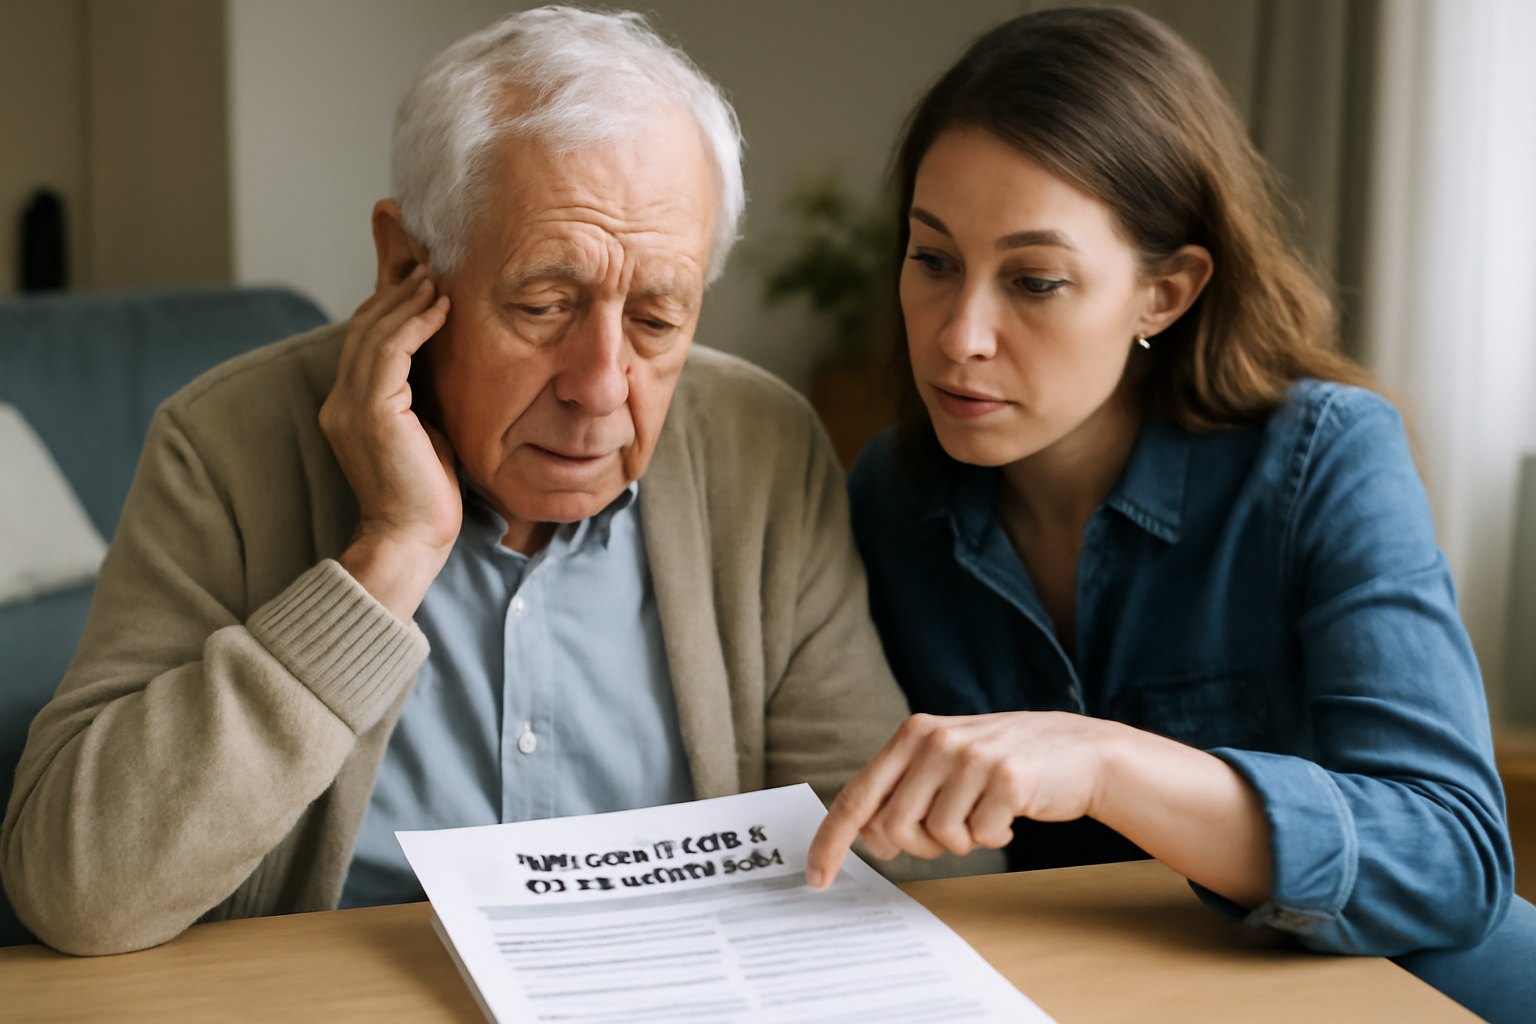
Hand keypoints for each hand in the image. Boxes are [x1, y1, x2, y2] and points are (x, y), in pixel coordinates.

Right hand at [319, 266, 458, 619]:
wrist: (412, 538)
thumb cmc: (427, 491)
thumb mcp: (426, 427)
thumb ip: (422, 391)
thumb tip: (443, 358)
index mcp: (350, 403)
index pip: (365, 337)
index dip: (389, 300)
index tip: (417, 270)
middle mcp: (341, 400)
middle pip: (363, 325)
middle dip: (394, 286)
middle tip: (426, 256)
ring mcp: (350, 406)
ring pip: (372, 332)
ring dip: (407, 298)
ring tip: (438, 275)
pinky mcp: (370, 413)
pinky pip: (389, 352)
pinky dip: (414, 323)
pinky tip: (440, 306)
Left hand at [804, 710, 1272, 907]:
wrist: (1080, 751)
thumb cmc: (1004, 764)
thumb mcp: (947, 762)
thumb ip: (906, 792)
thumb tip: (872, 840)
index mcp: (913, 734)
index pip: (858, 795)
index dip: (832, 840)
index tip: (817, 877)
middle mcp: (936, 739)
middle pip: (893, 826)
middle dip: (917, 845)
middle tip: (949, 833)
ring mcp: (971, 757)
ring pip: (937, 835)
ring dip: (962, 840)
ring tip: (984, 813)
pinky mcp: (1007, 778)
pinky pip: (980, 836)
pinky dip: (993, 836)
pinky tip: (1009, 812)